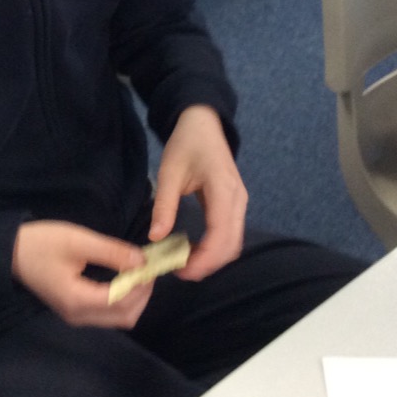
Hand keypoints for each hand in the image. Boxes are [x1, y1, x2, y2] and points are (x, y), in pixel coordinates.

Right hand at [12, 220, 150, 327]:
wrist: (10, 252)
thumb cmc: (41, 244)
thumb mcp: (78, 241)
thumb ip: (112, 252)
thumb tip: (143, 261)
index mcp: (78, 301)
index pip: (123, 301)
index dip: (142, 284)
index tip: (152, 262)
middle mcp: (79, 316)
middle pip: (125, 316)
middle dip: (142, 294)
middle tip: (148, 267)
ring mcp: (76, 316)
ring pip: (118, 318)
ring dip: (135, 298)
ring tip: (138, 272)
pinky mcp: (75, 310)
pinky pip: (107, 313)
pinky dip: (122, 299)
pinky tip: (124, 278)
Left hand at [148, 105, 247, 281]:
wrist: (203, 123)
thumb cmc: (186, 144)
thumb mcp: (169, 172)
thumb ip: (164, 205)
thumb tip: (156, 237)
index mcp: (223, 189)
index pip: (221, 234)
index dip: (205, 259)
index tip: (182, 272)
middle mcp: (238, 199)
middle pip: (231, 245)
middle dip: (208, 264)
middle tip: (179, 272)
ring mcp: (240, 202)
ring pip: (234, 242)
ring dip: (213, 258)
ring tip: (185, 264)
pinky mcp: (235, 204)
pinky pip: (231, 234)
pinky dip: (216, 248)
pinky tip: (195, 250)